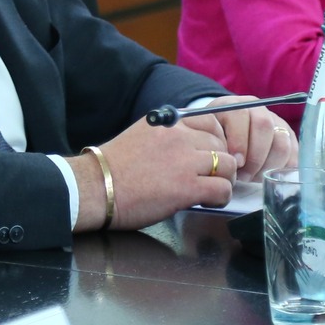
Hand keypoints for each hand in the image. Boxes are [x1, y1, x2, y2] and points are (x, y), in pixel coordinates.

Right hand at [67, 115, 231, 231]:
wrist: (96, 187)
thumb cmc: (113, 168)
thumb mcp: (142, 135)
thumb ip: (167, 136)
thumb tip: (187, 147)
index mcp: (168, 123)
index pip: (211, 123)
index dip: (216, 142)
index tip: (210, 157)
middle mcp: (179, 136)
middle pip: (222, 144)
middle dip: (222, 162)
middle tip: (213, 177)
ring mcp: (184, 161)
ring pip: (228, 165)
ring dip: (225, 179)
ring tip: (213, 190)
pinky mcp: (187, 187)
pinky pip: (222, 189)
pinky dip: (221, 197)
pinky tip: (208, 201)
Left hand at [191, 105, 298, 182]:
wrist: (227, 140)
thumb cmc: (215, 143)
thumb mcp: (208, 141)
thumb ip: (214, 146)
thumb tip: (228, 161)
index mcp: (234, 105)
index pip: (240, 115)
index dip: (239, 141)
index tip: (235, 163)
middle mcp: (257, 109)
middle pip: (264, 127)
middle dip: (255, 157)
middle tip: (244, 175)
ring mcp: (275, 121)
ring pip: (282, 142)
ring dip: (268, 165)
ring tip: (254, 177)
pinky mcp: (289, 137)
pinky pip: (294, 153)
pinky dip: (282, 168)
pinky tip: (268, 175)